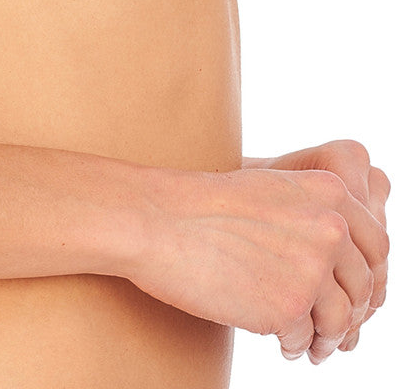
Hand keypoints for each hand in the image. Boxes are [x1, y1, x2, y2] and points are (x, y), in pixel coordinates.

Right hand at [120, 162, 388, 365]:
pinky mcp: (287, 307)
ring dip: (327, 338)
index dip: (367, 277)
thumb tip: (344, 260)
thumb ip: (314, 213)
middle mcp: (330, 227)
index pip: (377, 245)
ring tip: (312, 346)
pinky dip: (296, 346)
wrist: (157, 219)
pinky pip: (304, 338)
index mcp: (329, 190)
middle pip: (363, 287)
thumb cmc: (204, 204)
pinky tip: (284, 345)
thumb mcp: (272, 188)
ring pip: (340, 319)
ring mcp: (311, 268)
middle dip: (350, 313)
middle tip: (333, 329)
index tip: (353, 295)